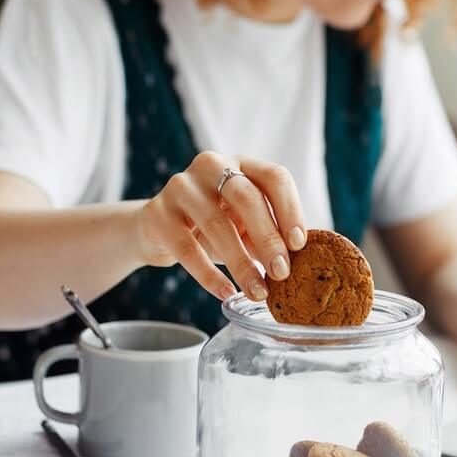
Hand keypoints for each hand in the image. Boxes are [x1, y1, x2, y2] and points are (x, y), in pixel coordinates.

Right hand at [135, 151, 306, 300]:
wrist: (157, 230)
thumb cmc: (214, 226)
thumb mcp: (245, 225)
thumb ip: (268, 234)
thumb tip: (297, 262)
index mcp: (242, 164)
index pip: (275, 177)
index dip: (290, 209)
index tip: (299, 244)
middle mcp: (211, 166)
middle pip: (247, 197)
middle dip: (268, 237)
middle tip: (282, 272)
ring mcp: (181, 186)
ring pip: (217, 225)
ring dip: (241, 263)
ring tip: (258, 292)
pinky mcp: (157, 213)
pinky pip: (187, 248)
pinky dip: (209, 274)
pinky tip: (226, 293)